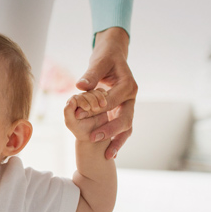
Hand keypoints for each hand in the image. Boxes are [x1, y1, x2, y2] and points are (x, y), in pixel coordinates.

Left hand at [64, 89, 110, 141]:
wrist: (94, 136)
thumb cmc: (81, 131)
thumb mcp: (71, 123)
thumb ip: (68, 112)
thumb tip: (71, 100)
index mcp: (71, 104)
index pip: (76, 98)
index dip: (82, 101)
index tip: (87, 108)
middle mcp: (79, 100)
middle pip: (86, 93)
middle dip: (91, 99)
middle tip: (96, 109)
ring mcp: (90, 99)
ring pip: (94, 92)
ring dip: (99, 97)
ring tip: (102, 106)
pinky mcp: (99, 99)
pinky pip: (101, 92)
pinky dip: (104, 94)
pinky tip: (105, 101)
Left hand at [75, 27, 136, 158]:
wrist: (114, 56)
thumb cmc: (106, 58)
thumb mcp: (99, 62)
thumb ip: (91, 74)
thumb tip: (81, 86)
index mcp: (128, 85)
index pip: (111, 100)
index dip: (95, 108)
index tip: (79, 114)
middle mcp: (131, 97)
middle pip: (125, 118)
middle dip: (110, 130)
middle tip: (93, 138)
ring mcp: (129, 106)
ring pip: (127, 127)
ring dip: (117, 141)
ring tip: (108, 155)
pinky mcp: (123, 111)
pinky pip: (122, 128)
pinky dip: (117, 140)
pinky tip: (110, 153)